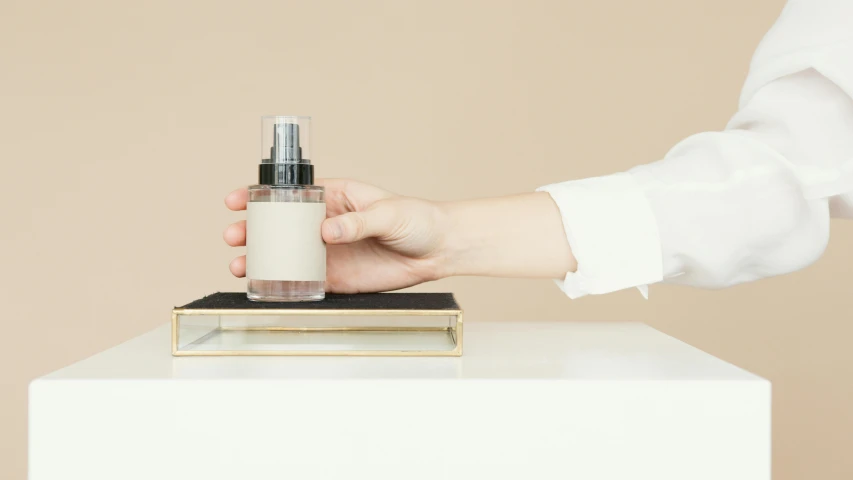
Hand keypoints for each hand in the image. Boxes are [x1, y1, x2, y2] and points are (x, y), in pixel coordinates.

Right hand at [224, 179, 449, 292]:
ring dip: (262, 259)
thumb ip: (357, 222)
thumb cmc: (417, 219)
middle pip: (280, 226)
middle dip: (252, 230)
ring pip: (286, 254)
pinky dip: (284, 283)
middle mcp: (326, 223)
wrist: (439, 250)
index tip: (237, 199)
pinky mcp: (338, 277)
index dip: (260, 194)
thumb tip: (327, 231)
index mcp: (335, 196)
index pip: (291, 193)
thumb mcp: (387, 213)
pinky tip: (266, 286)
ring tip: (241, 265)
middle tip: (235, 236)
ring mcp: (329, 251)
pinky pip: (304, 280)